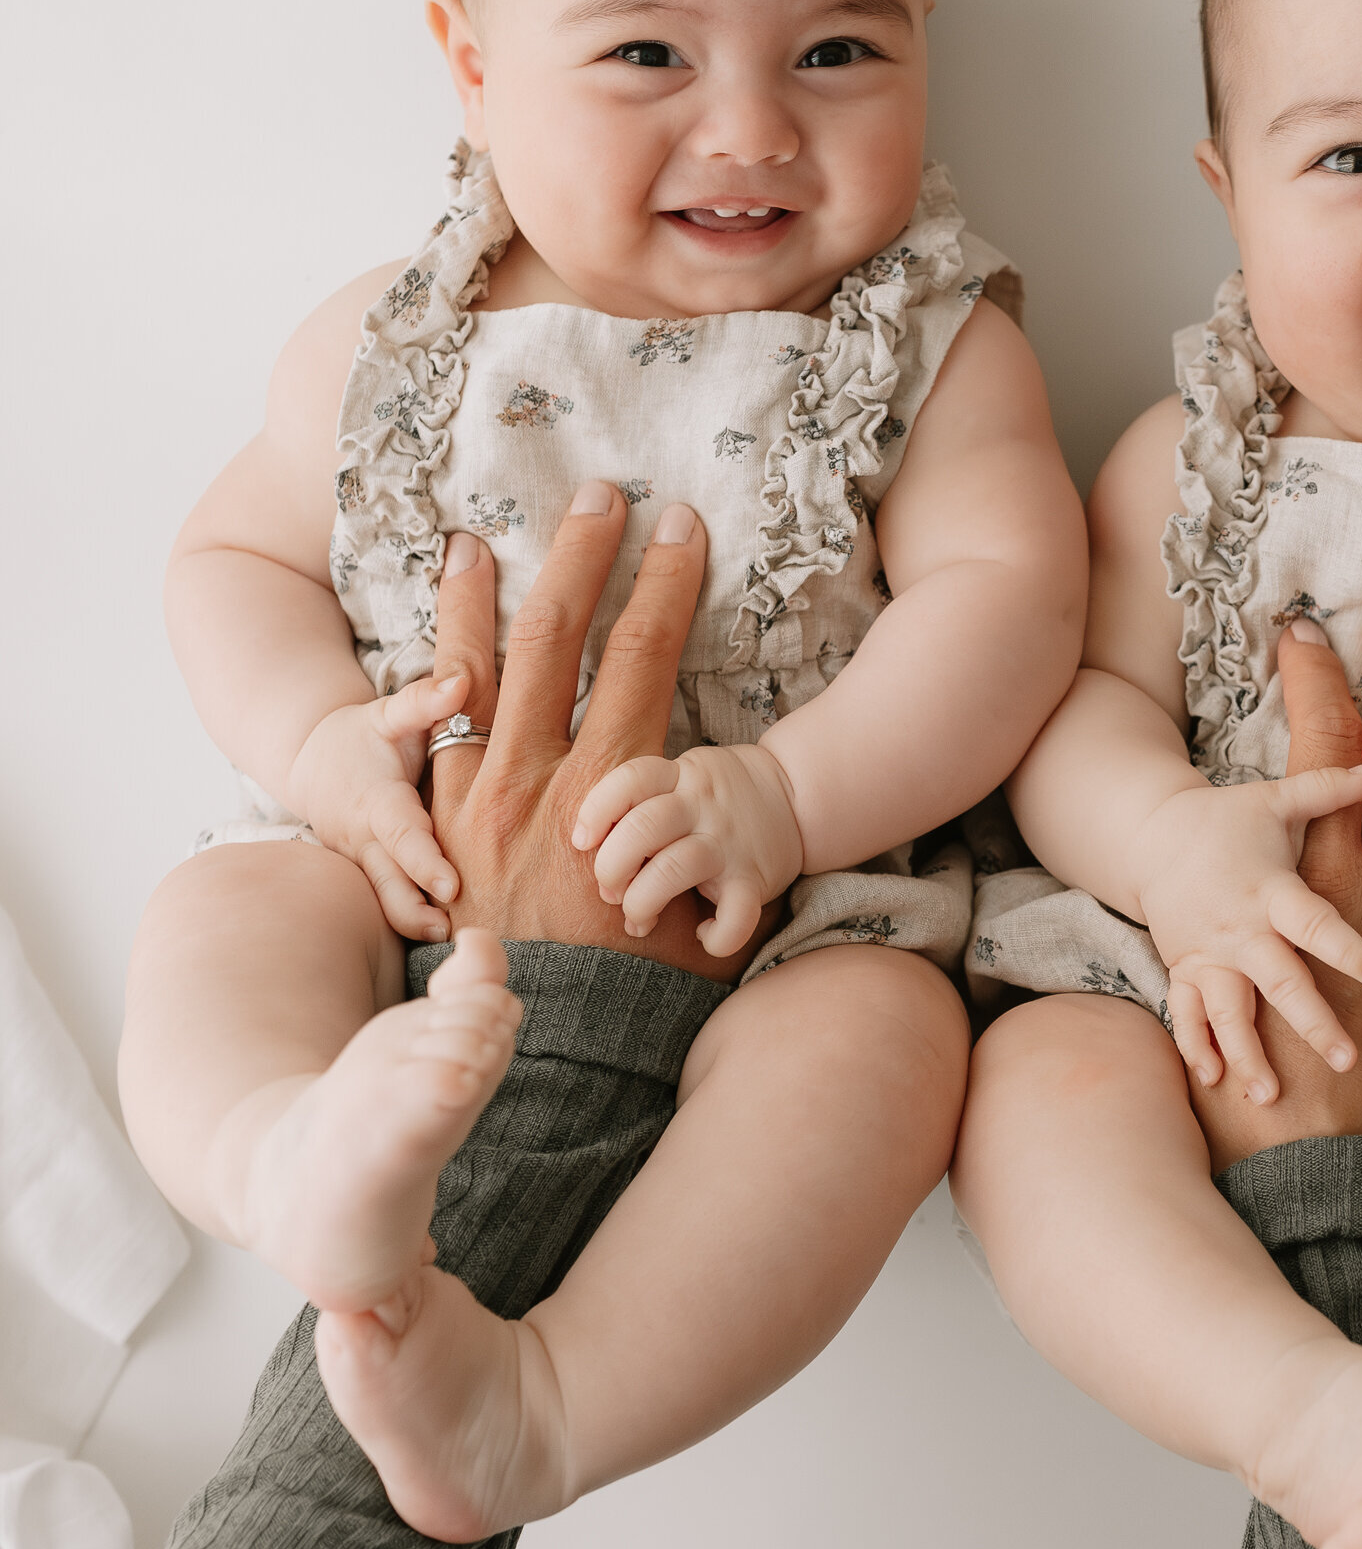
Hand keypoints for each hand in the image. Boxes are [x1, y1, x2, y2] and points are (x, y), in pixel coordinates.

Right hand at [288, 670, 471, 939]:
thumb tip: (461, 681)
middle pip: (389, 887)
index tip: (451, 887)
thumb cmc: (360, 736)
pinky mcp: (364, 879)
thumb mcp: (388, 712)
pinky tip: (440, 940)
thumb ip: (424, 700)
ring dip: (412, 925)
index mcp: (376, 803)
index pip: (403, 836)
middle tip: (452, 934)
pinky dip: (406, 922)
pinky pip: (383, 905)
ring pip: (383, 904)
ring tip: (451, 942)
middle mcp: (365, 842)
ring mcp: (361, 866)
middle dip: (417, 912)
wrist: (308, 760)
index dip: (425, 862)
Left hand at [422, 489, 766, 981]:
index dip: (668, 584)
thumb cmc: (629, 997)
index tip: (683, 524)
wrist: (538, 1055)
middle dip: (587, 557)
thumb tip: (755, 830)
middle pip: (566, 638)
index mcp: (615, 790)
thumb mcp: (697, 926)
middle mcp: (544, 777)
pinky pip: (425, 732)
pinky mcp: (434, 823)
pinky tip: (419, 647)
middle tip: (600, 492)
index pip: (646, 657)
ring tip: (476, 533)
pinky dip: (424, 676)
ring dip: (484, 596)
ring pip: (481, 669)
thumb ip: (717, 870)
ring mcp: (479, 796)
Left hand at [573, 742, 805, 950]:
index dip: (595, 810)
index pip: (629, 779)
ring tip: (639, 920)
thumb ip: (644, 800)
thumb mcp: (685, 775)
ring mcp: (729, 843)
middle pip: (642, 828)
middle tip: (610, 891)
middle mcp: (703, 806)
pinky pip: (735, 915)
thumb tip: (591, 849)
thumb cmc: (722, 795)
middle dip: (610, 868)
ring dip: (643, 902)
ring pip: (674, 869)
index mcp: (680, 777)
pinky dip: (715, 936)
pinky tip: (703, 936)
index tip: (582, 841)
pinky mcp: (755, 879)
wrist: (798, 796)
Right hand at [1133, 764, 1361, 1101]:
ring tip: (1267, 1095)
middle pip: (1279, 981)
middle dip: (1311, 1022)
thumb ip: (1325, 791)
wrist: (1152, 838)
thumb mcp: (1274, 803)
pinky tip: (1214, 1080)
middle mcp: (1241, 930)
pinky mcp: (1187, 972)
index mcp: (1271, 891)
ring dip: (1248, 1052)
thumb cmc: (1229, 822)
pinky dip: (1197, 1045)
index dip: (1346, 947)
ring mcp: (1210, 956)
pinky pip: (1188, 1014)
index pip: (1314, 923)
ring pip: (1229, 1011)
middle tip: (1347, 1061)